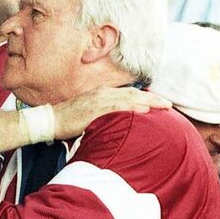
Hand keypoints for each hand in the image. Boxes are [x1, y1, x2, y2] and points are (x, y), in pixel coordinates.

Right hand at [53, 86, 171, 138]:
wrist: (50, 120)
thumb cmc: (68, 120)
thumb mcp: (89, 115)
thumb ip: (104, 116)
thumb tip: (117, 125)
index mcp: (102, 94)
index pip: (129, 94)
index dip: (146, 97)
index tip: (160, 102)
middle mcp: (103, 93)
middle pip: (133, 93)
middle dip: (153, 98)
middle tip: (169, 104)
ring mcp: (99, 99)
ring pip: (129, 97)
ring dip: (148, 100)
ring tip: (164, 105)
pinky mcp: (95, 108)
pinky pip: (118, 106)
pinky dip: (132, 107)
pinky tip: (144, 109)